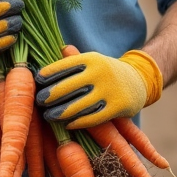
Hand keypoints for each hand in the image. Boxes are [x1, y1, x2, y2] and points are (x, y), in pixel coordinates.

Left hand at [35, 48, 162, 129]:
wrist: (140, 80)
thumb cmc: (107, 71)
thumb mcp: (93, 60)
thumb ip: (73, 58)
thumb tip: (53, 51)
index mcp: (91, 59)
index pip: (64, 66)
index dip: (48, 74)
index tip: (35, 81)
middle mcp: (100, 72)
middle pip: (68, 86)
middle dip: (50, 95)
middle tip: (38, 101)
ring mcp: (109, 90)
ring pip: (79, 105)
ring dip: (60, 112)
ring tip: (48, 116)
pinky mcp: (117, 107)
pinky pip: (93, 118)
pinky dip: (78, 122)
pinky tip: (67, 124)